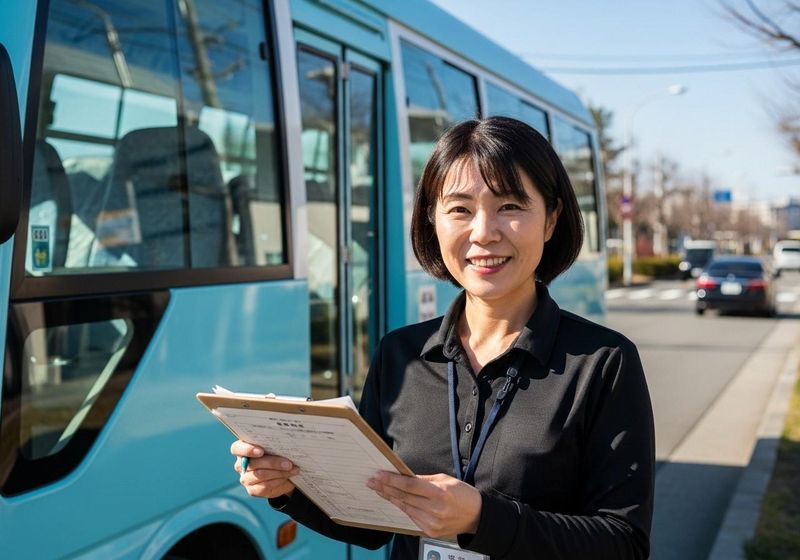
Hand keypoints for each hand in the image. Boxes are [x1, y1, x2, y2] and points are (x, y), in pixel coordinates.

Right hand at [230, 440, 298, 498]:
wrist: (281, 473)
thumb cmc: (276, 454)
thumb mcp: (275, 447)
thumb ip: (275, 445)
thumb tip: (287, 444)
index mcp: (242, 449)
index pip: (237, 448)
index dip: (247, 449)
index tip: (261, 451)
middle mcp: (241, 464)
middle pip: (253, 463)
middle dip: (273, 462)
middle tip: (288, 463)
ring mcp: (245, 478)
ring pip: (260, 475)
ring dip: (279, 472)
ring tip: (293, 469)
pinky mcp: (252, 490)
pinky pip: (264, 487)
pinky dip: (278, 481)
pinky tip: (287, 478)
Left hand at [367, 472, 481, 538]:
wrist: (477, 517)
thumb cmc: (463, 495)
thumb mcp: (446, 480)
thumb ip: (424, 480)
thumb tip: (405, 476)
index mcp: (440, 493)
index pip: (410, 486)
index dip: (392, 480)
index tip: (379, 475)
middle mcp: (435, 510)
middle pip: (404, 497)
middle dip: (386, 488)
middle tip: (372, 481)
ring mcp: (432, 522)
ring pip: (405, 508)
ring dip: (390, 498)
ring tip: (379, 490)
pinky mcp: (430, 531)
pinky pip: (411, 517)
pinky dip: (402, 508)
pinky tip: (393, 501)